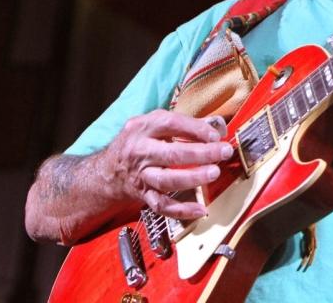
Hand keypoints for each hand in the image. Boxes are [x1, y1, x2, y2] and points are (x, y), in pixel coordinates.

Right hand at [98, 109, 232, 219]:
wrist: (109, 169)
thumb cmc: (139, 142)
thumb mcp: (154, 123)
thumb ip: (185, 124)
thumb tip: (218, 127)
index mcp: (143, 127)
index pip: (171, 124)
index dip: (196, 129)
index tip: (216, 135)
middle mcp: (140, 151)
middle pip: (172, 154)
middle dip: (201, 153)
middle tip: (223, 153)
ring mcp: (141, 175)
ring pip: (167, 180)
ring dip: (193, 178)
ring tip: (213, 173)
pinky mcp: (144, 195)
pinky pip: (162, 205)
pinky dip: (182, 210)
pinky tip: (200, 209)